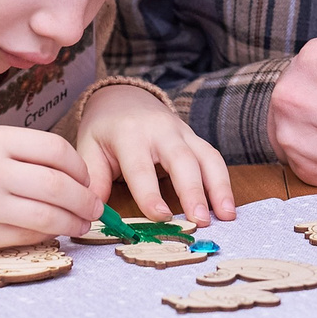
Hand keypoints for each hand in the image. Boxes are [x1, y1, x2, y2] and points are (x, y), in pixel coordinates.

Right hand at [0, 125, 99, 258]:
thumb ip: (20, 155)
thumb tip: (70, 178)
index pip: (55, 150)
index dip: (80, 168)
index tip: (85, 180)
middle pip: (58, 185)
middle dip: (85, 200)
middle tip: (94, 209)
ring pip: (47, 216)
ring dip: (72, 222)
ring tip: (81, 224)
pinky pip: (27, 237)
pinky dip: (47, 236)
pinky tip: (53, 233)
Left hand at [78, 85, 233, 225]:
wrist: (124, 97)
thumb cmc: (105, 129)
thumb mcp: (88, 148)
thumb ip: (95, 179)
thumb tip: (96, 212)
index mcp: (129, 134)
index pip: (141, 167)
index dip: (150, 194)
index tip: (161, 217)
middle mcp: (160, 131)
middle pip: (182, 159)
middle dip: (193, 190)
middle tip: (201, 220)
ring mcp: (183, 133)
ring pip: (207, 157)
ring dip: (219, 187)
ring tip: (226, 216)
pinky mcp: (195, 139)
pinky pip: (214, 159)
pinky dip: (224, 183)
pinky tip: (227, 207)